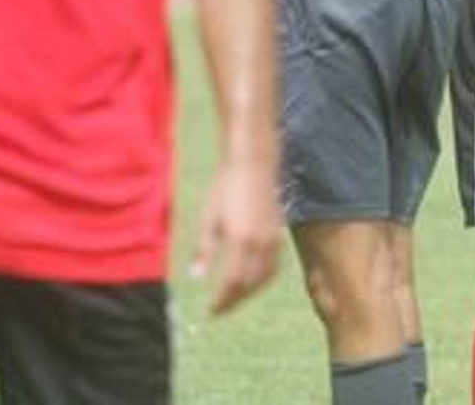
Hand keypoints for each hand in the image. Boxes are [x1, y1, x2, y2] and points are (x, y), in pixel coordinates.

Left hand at [191, 158, 282, 315]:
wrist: (252, 164)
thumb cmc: (225, 188)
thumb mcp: (209, 218)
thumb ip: (204, 250)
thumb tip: (196, 277)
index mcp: (241, 240)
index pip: (232, 283)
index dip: (221, 301)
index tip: (210, 311)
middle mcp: (261, 244)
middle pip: (248, 285)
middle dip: (234, 300)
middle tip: (219, 309)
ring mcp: (273, 240)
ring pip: (263, 279)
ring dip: (248, 293)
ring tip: (233, 299)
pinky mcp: (278, 235)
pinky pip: (272, 268)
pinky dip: (260, 280)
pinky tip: (249, 280)